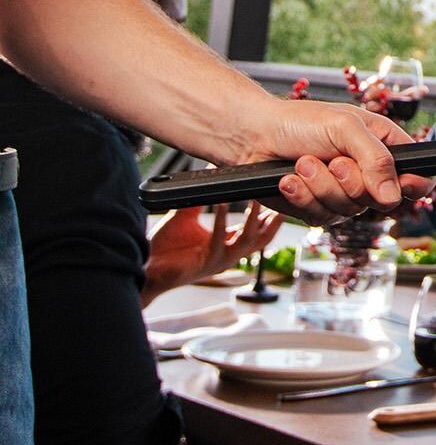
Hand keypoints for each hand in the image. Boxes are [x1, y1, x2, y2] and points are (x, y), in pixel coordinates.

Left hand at [144, 202, 281, 302]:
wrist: (144, 267)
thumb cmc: (164, 248)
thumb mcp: (186, 218)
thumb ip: (199, 200)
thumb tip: (205, 177)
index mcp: (226, 245)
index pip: (257, 232)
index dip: (270, 218)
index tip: (280, 199)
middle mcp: (227, 255)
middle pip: (261, 240)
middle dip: (274, 221)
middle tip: (282, 198)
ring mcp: (218, 261)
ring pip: (246, 241)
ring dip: (253, 219)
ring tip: (255, 198)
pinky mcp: (205, 264)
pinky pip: (219, 239)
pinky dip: (222, 219)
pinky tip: (222, 202)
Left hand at [239, 99, 433, 224]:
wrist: (253, 135)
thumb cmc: (300, 121)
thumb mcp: (345, 127)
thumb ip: (375, 158)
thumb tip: (393, 196)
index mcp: (384, 149)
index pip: (419, 176)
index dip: (415, 186)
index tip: (401, 185)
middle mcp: (368, 175)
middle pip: (382, 201)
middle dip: (351, 181)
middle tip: (332, 160)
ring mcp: (344, 195)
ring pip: (349, 210)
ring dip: (321, 186)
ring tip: (302, 163)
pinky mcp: (318, 209)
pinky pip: (321, 217)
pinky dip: (302, 196)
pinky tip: (288, 180)